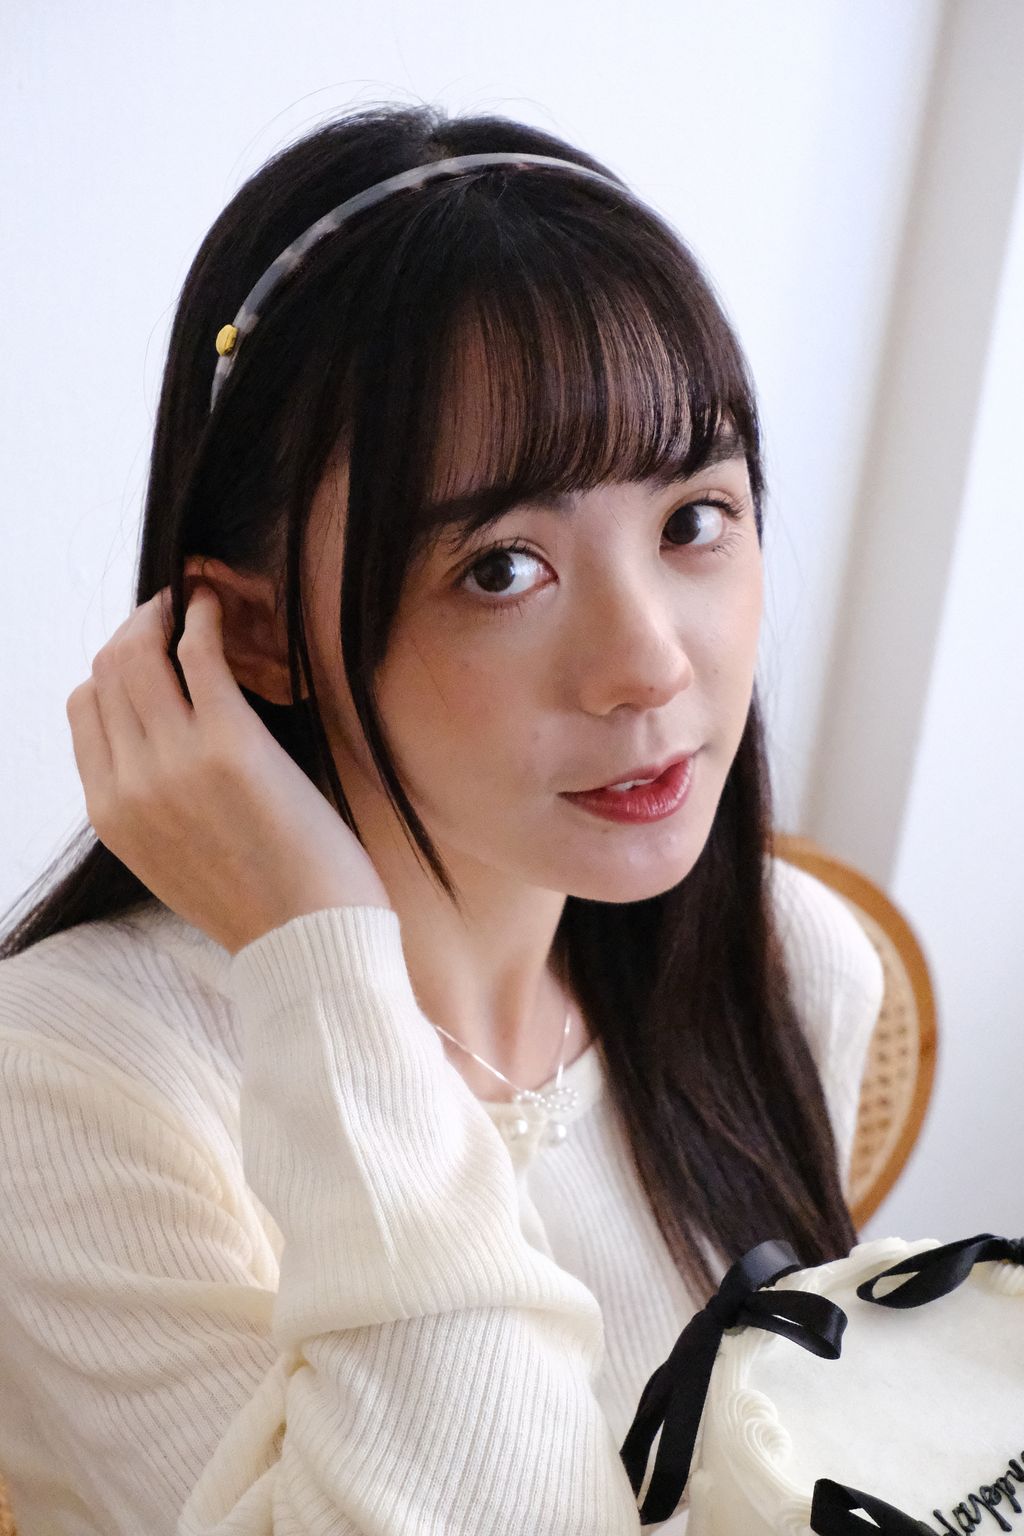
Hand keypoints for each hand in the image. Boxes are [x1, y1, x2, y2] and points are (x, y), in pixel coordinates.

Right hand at [66, 578, 392, 955]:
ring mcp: (173, 763)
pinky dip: (201, 617)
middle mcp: (129, 785)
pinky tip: (215, 605)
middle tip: (168, 610)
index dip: (113, 666)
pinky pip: (196, 655)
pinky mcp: (227, 744)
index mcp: (110, 815)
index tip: (147, 647)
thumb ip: (148, 805)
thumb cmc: (262, 900)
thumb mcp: (173, 860)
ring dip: (162, 612)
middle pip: (105, 672)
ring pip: (139, 654)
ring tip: (191, 599)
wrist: (310, 941)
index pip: (83, 708)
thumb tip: (153, 747)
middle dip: (134, 628)